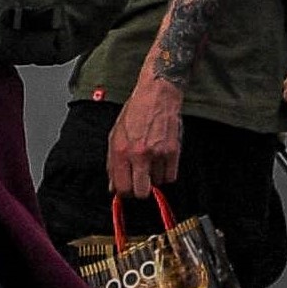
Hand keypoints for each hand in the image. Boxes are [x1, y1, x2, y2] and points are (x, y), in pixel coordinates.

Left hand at [106, 73, 186, 197]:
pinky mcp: (173, 151)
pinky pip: (171, 176)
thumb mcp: (115, 135)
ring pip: (157, 184)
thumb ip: (113, 163)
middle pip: (141, 192)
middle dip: (139, 190)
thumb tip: (113, 186)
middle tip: (139, 181)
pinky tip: (161, 162)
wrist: (157, 95)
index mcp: (121, 150)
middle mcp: (139, 154)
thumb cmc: (135, 112)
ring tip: (151, 163)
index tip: (126, 189)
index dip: (124, 192)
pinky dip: (166, 173)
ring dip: (153, 178)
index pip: (122, 187)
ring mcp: (158, 153)